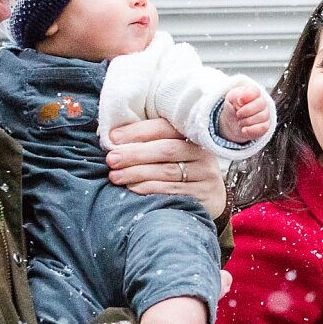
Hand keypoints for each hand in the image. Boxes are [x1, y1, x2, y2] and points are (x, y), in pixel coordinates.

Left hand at [105, 118, 226, 216]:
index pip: (165, 127)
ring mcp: (205, 174)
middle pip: (166, 150)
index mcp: (191, 134)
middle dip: (134, 154)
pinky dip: (149, 188)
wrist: (211, 196)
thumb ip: (148, 141)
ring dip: (137, 173)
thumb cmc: (182, 168)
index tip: (112, 138)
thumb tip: (111, 137)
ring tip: (115, 176)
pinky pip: (172, 190)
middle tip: (111, 159)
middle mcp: (202, 152)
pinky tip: (132, 188)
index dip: (137, 131)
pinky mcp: (204, 194)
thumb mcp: (172, 150)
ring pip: (167, 171)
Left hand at [220, 86, 272, 143]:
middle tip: (238, 114)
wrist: (233, 121)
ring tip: (240, 122)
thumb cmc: (233, 106)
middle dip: (246, 111)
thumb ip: (235, 95)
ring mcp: (265, 114)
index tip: (239, 101)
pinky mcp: (265, 126)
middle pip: (260, 104)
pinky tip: (243, 129)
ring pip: (262, 116)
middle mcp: (262, 102)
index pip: (255, 91)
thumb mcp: (230, 98)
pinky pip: (262, 128)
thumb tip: (241, 101)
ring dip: (247, 121)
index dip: (247, 96)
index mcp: (254, 92)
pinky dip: (251, 130)